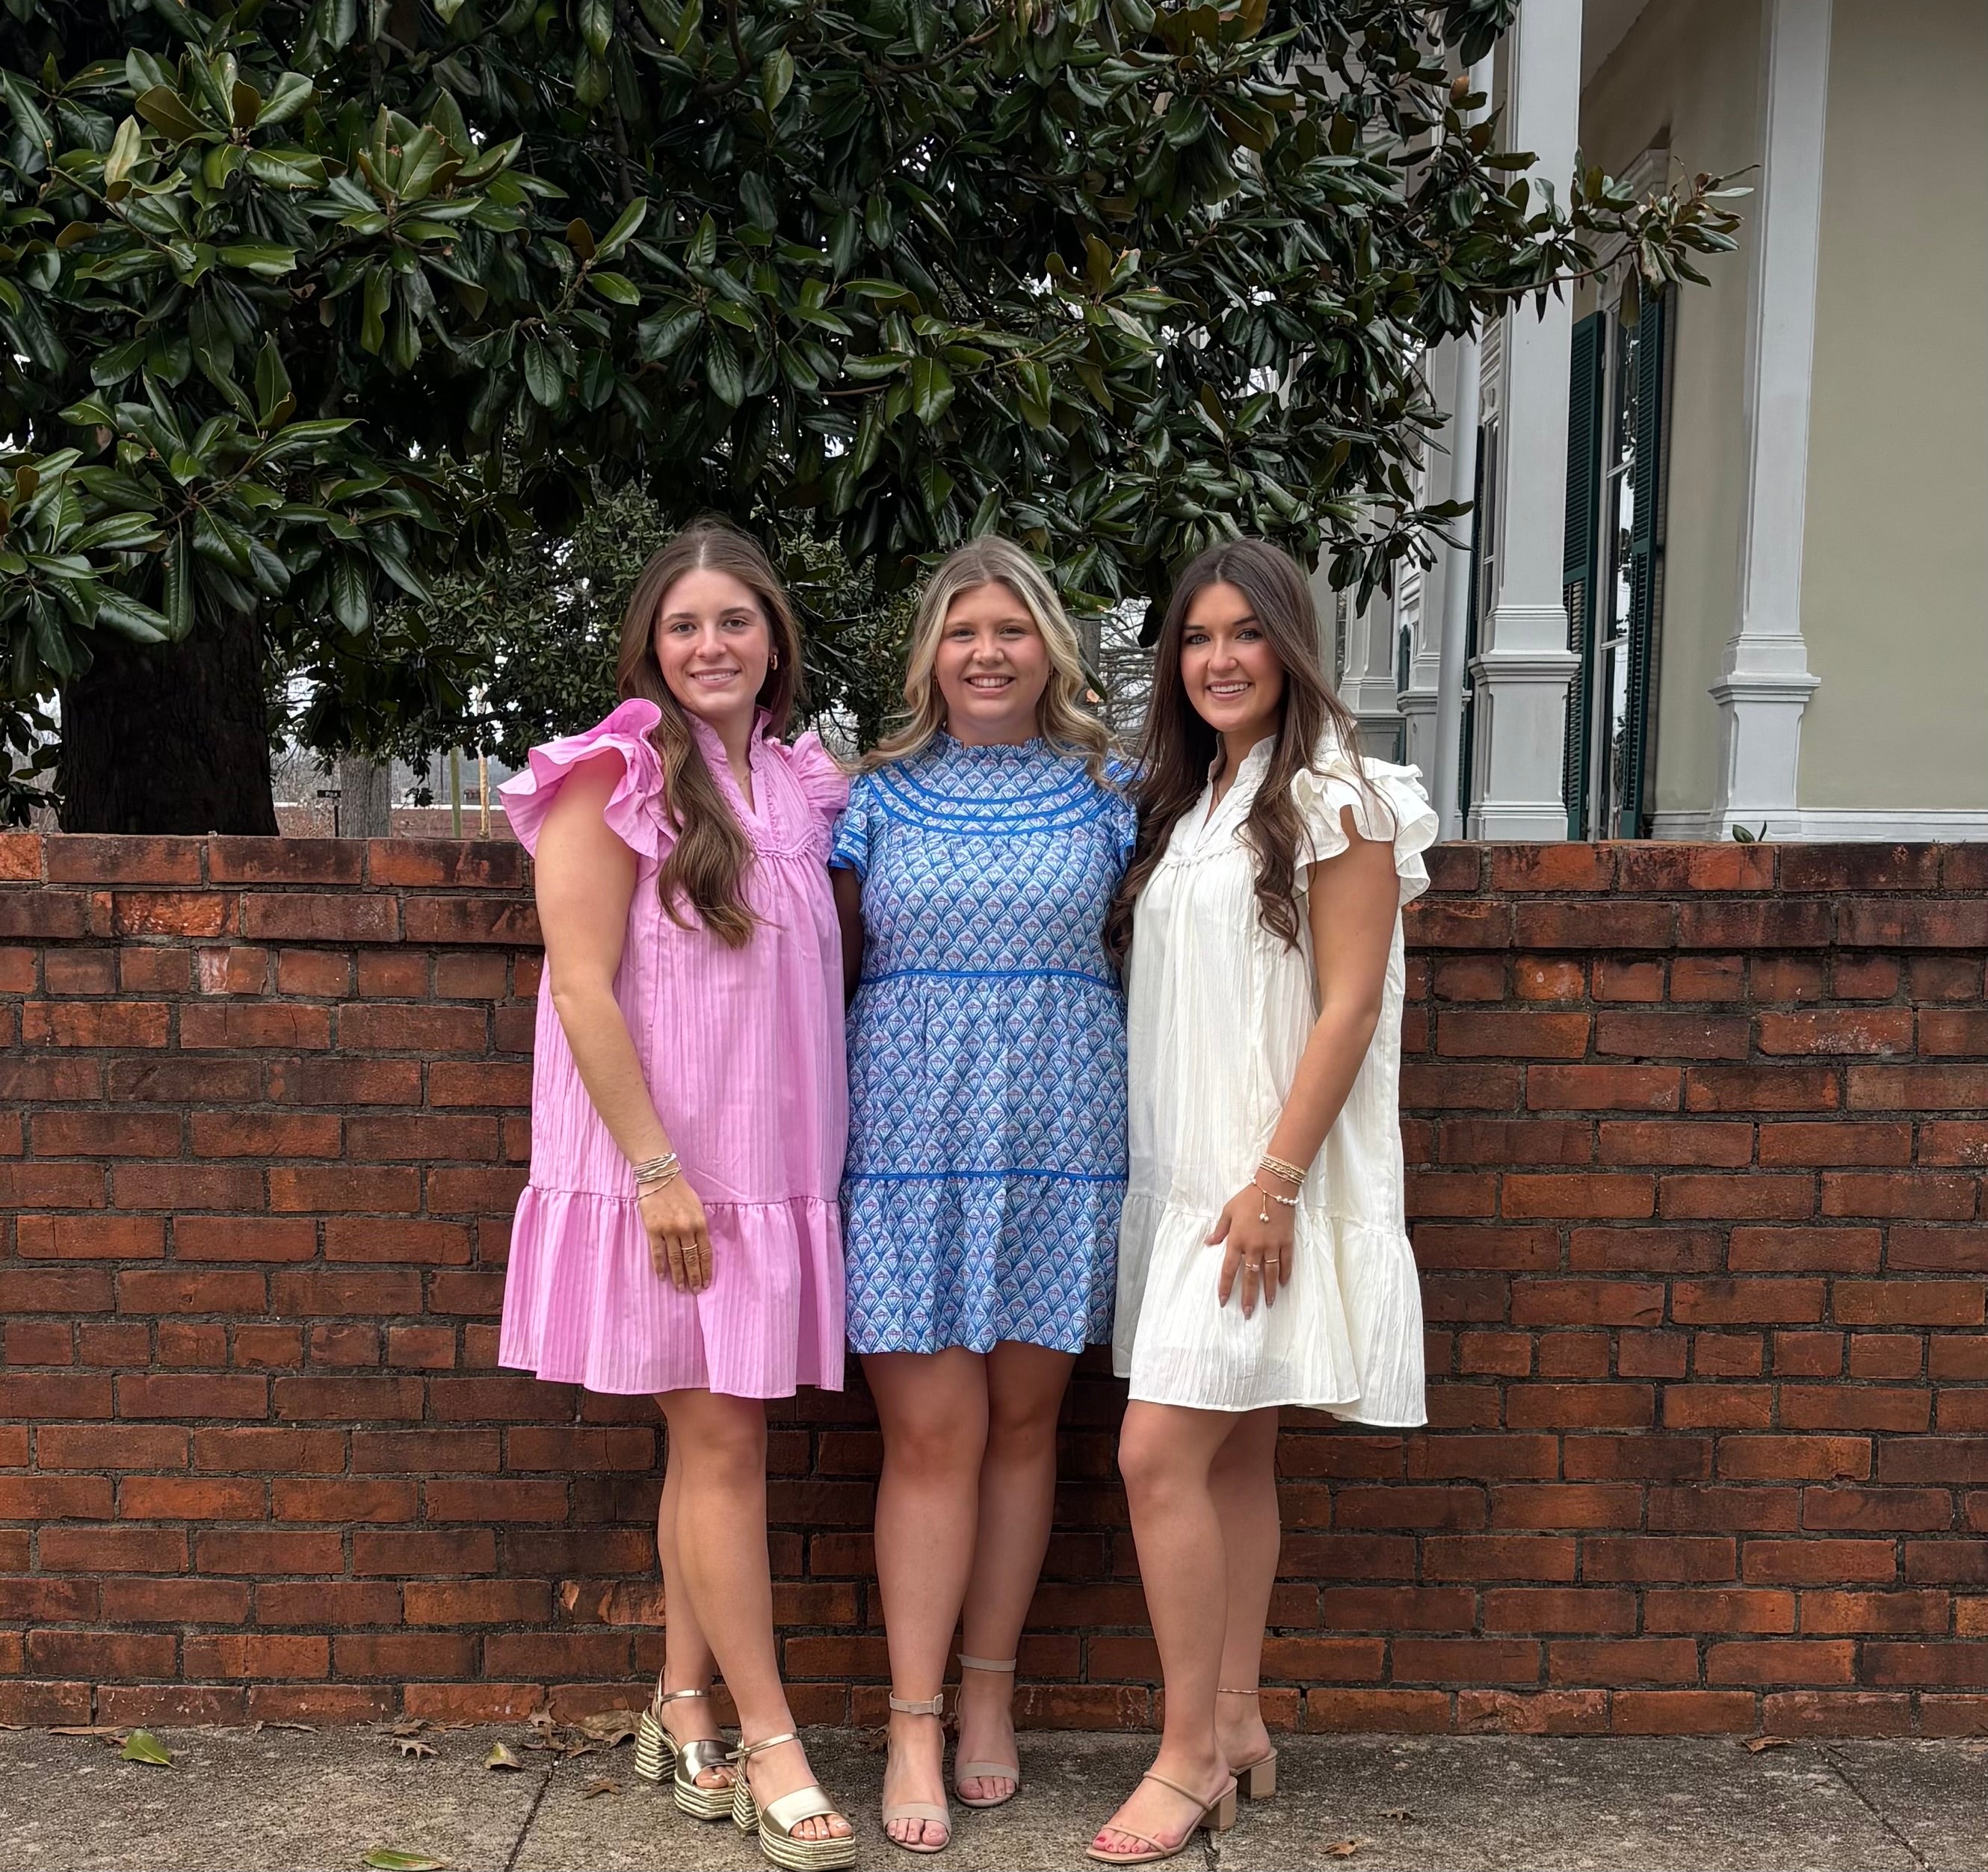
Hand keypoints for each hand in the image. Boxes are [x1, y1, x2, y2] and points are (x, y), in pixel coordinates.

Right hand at [639, 1176, 711, 1292]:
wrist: (660, 1176)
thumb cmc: (680, 1190)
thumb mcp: (697, 1206)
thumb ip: (700, 1225)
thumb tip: (701, 1246)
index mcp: (700, 1223)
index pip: (705, 1252)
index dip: (706, 1269)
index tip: (707, 1282)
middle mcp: (686, 1229)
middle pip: (692, 1259)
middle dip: (694, 1277)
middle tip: (695, 1291)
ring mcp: (669, 1230)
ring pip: (675, 1259)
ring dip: (678, 1276)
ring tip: (680, 1288)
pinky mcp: (653, 1230)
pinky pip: (657, 1253)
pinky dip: (660, 1266)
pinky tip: (662, 1277)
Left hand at [1209, 1182, 1294, 1318]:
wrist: (1274, 1187)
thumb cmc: (1248, 1197)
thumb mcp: (1228, 1211)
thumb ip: (1219, 1230)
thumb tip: (1209, 1243)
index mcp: (1237, 1240)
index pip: (1229, 1269)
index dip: (1226, 1286)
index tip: (1223, 1301)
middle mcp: (1254, 1247)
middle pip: (1250, 1277)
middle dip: (1249, 1296)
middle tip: (1248, 1313)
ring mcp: (1272, 1246)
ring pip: (1270, 1274)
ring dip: (1268, 1290)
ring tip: (1268, 1304)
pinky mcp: (1286, 1242)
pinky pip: (1286, 1262)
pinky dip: (1285, 1274)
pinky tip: (1283, 1284)